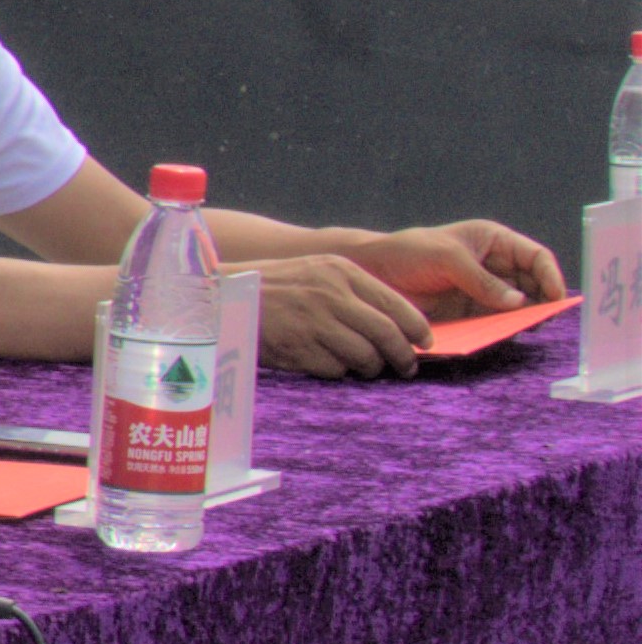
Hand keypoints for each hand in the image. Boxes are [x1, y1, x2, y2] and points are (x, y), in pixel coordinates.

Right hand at [248, 255, 430, 376]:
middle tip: (404, 367)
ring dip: (370, 368)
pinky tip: (327, 363)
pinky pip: (336, 370)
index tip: (423, 343)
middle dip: (402, 357)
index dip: (417, 329)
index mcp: (341, 272)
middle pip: (388, 335)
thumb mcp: (316, 272)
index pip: (397, 305)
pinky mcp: (299, 348)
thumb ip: (354, 292)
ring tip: (364, 367)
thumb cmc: (272, 286)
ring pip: (366, 357)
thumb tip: (397, 325)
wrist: (220, 297)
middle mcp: (331, 295)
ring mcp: (315, 323)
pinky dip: (338, 372)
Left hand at [340, 220, 568, 317]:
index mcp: (494, 242)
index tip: (555, 297)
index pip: (535, 257)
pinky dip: (502, 331)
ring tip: (523, 331)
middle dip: (541, 303)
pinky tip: (501, 337)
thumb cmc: (408, 253)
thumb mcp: (447, 258)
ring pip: (517, 308)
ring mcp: (484, 291)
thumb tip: (519, 303)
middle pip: (533, 286)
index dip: (550, 276)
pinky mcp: (470, 313)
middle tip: (541, 321)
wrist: (372, 273)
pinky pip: (495, 323)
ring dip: (524, 320)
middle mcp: (495, 266)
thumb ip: (482, 280)